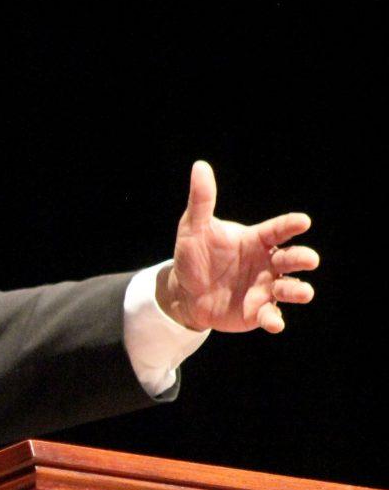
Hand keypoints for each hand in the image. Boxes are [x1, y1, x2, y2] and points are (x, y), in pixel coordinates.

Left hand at [158, 161, 318, 332]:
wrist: (183, 292)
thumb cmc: (193, 256)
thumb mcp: (193, 228)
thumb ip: (201, 201)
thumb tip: (200, 167)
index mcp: (257, 240)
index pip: (279, 230)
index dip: (291, 225)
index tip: (303, 222)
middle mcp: (267, 263)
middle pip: (293, 259)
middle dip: (303, 258)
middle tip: (307, 259)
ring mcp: (266, 288)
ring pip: (291, 289)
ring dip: (298, 290)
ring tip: (301, 291)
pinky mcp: (258, 312)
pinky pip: (272, 316)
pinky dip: (275, 320)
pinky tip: (273, 322)